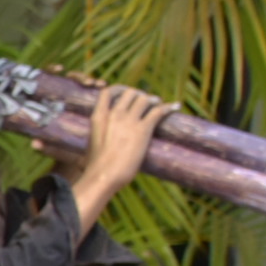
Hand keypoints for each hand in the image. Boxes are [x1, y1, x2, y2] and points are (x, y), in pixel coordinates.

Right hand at [67, 82, 168, 220]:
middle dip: (138, 95)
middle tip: (145, 102)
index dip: (119, 90)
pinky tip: (175, 107)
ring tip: (158, 104)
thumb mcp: (90, 146)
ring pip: (145, 99)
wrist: (104, 175)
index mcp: (98, 117)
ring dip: (153, 100)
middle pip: (129, 92)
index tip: (126, 96)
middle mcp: (114, 114)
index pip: (107, 92)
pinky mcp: (143, 129)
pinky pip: (159, 111)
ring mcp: (129, 121)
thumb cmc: (95, 168)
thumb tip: (92, 151)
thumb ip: (96, 138)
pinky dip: (168, 107)